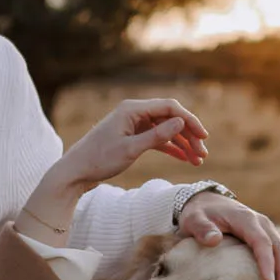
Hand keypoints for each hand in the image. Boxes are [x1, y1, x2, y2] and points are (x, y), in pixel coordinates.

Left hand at [58, 97, 208, 188]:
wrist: (76, 172)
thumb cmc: (99, 160)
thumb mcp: (130, 150)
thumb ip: (156, 136)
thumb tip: (180, 122)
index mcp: (132, 109)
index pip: (169, 107)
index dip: (189, 121)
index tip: (203, 137)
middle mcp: (134, 113)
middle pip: (170, 118)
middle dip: (189, 135)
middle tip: (203, 154)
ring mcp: (134, 125)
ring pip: (166, 130)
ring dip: (183, 144)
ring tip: (198, 161)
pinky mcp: (132, 137)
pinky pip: (157, 139)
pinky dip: (171, 148)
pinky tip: (185, 159)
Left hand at [179, 195, 279, 279]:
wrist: (207, 201)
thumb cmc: (199, 214)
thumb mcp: (194, 219)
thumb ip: (202, 229)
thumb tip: (214, 239)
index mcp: (246, 219)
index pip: (261, 242)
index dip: (267, 262)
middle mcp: (263, 224)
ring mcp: (269, 230)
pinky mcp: (270, 237)